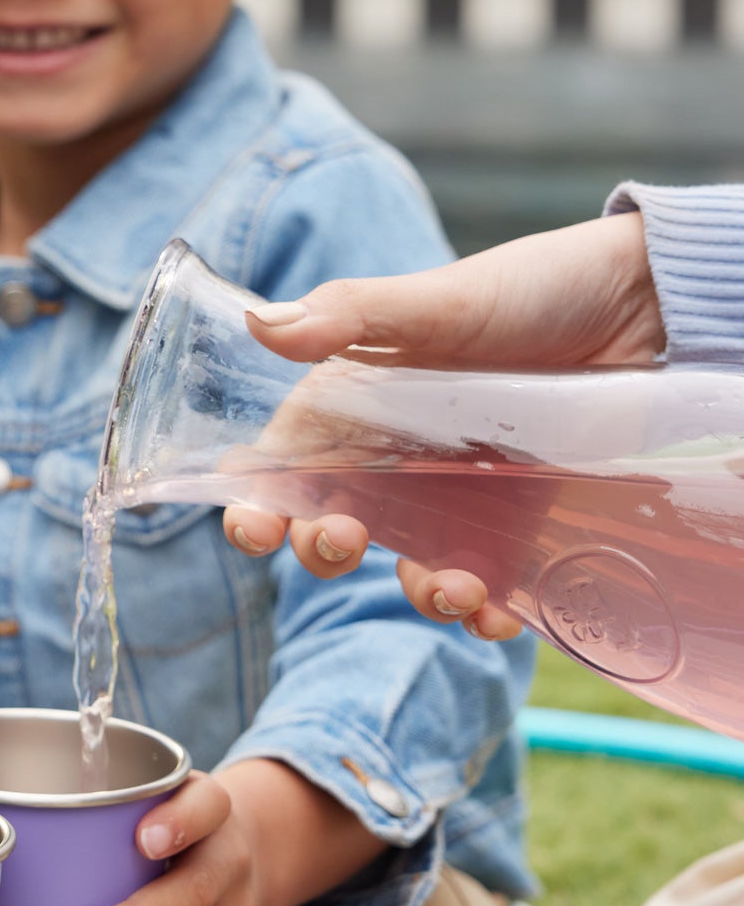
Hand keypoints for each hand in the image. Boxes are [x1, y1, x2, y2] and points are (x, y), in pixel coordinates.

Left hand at [80, 759, 383, 905]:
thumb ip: (104, 802)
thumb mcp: (158, 789)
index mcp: (213, 810)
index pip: (205, 806)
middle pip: (197, 893)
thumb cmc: (172, 816)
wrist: (250, 843)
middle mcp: (231, 863)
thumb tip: (30, 825)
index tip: (144, 835)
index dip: (179, 820)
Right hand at [222, 210, 660, 637]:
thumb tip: (263, 323)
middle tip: (343, 539)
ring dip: (418, 590)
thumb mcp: (441, 300)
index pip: (285, 463)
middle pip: (333, 525)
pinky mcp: (520, 524)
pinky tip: (496, 616)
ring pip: (411, 566)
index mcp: (356, 402)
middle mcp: (396, 458)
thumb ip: (354, 315)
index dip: (258, 502)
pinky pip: (489, 584)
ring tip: (450, 587)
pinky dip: (486, 612)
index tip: (254, 529)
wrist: (651, 308)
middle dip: (324, 548)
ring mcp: (457, 497)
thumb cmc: (536, 289)